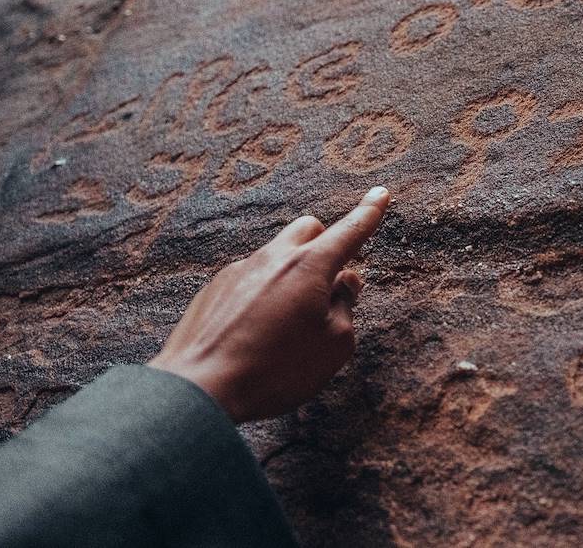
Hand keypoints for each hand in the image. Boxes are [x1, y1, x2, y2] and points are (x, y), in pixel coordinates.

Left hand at [148, 186, 389, 421]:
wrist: (201, 387)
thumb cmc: (276, 370)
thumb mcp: (334, 346)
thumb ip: (346, 307)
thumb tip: (342, 284)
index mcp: (309, 267)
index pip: (349, 230)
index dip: (369, 213)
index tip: (381, 195)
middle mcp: (273, 258)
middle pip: (308, 229)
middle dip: (325, 245)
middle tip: (330, 285)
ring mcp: (239, 270)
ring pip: (276, 255)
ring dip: (292, 274)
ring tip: (287, 324)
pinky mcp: (214, 288)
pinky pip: (249, 278)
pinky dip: (262, 294)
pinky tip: (255, 333)